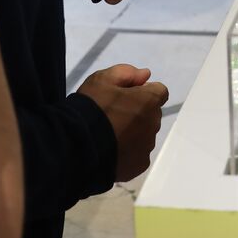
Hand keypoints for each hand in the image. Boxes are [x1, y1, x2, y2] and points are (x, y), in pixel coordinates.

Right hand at [77, 63, 169, 181]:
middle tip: (115, 115)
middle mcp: (154, 123)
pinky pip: (138, 154)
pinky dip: (129, 151)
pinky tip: (111, 150)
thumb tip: (146, 75)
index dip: (143, 92)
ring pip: (145, 135)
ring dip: (134, 132)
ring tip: (110, 135)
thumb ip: (127, 73)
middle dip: (139, 112)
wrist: (77, 144)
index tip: (126, 97)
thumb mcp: (102, 80)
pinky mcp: (140, 164)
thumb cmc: (92, 107)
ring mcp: (148, 146)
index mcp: (149, 101)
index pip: (159, 92)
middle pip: (152, 114)